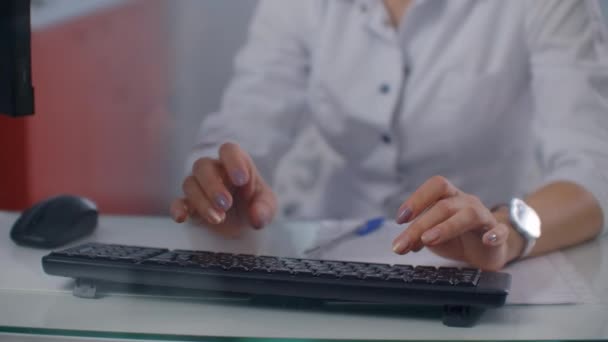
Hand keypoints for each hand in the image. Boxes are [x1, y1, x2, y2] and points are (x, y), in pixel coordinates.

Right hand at [170, 143, 276, 237]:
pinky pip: (178, 202)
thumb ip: (265, 209)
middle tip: (226, 204)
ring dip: (202, 201)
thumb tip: (256, 218)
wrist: (244, 220)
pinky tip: (181, 217)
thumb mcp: (267, 205)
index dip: (233, 162)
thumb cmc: (255, 204)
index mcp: (236, 162)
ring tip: (218, 218)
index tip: (241, 180)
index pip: (229, 150)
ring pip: (190, 183)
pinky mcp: (190, 204)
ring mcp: (200, 186)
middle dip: (213, 185)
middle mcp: (214, 170)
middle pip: (203, 166)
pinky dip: (178, 208)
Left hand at [392, 176, 522, 270]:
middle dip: (420, 225)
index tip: (400, 219)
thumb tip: (401, 243)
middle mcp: (466, 202)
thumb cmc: (456, 237)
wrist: (486, 250)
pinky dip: (494, 234)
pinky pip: (500, 231)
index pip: (435, 186)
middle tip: (402, 244)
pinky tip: (486, 240)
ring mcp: (484, 217)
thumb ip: (417, 236)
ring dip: (446, 227)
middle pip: (444, 206)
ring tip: (427, 240)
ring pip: (468, 215)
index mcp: (449, 197)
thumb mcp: (432, 235)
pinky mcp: (498, 234)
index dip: (417, 199)